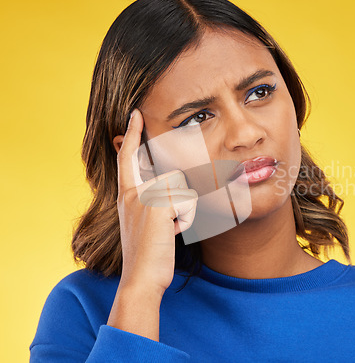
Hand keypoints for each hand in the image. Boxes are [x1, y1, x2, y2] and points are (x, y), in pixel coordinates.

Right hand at [115, 108, 197, 296]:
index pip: (127, 157)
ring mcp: (144, 197)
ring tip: (168, 231)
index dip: (132, 135)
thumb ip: (151, 202)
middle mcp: (133, 192)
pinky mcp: (158, 205)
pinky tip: (172, 234)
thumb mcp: (145, 223)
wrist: (141, 278)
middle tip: (166, 225)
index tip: (136, 114)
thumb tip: (174, 186)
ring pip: (184, 190)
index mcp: (127, 195)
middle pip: (172, 174)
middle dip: (180, 199)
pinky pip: (189, 204)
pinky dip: (187, 222)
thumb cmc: (148, 254)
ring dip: (184, 213)